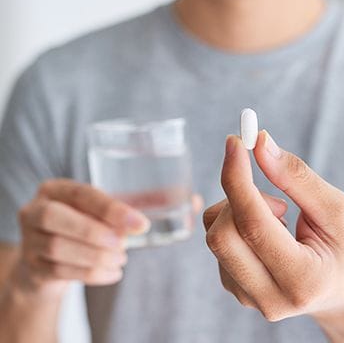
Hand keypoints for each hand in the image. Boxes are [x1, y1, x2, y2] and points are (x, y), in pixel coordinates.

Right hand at [17, 179, 202, 294]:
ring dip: (96, 257)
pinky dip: (91, 274)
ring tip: (121, 259)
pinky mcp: (32, 267)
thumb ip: (144, 202)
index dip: (110, 209)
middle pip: (58, 219)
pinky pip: (59, 271)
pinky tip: (113, 273)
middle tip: (126, 246)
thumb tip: (193, 200)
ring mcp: (29, 239)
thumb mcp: (107, 210)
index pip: (81, 193)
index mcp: (57, 188)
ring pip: (58, 248)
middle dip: (96, 233)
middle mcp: (37, 209)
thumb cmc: (88, 224)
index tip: (140, 225)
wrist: (50, 256)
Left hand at [204, 131, 343, 323]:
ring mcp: (247, 296)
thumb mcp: (336, 209)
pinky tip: (264, 232)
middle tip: (276, 197)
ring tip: (279, 219)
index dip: (238, 179)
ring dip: (239, 210)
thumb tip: (260, 144)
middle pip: (222, 235)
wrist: (342, 290)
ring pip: (215, 234)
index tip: (234, 142)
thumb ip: (296, 177)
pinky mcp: (233, 287)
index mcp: (302, 280)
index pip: (253, 225)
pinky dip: (234, 221)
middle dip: (239, 198)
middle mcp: (269, 297)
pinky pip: (216, 240)